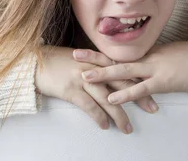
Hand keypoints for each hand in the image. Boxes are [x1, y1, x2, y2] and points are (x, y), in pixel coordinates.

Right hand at [34, 45, 157, 133]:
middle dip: (138, 96)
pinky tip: (104, 126)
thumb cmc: (57, 61)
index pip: (123, 71)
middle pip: (120, 83)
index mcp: (96, 59)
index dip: (139, 81)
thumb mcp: (79, 60)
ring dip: (119, 115)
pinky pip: (88, 106)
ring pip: (107, 98)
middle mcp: (93, 68)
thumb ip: (96, 67)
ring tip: (127, 127)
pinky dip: (98, 117)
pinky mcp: (70, 90)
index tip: (153, 89)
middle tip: (153, 108)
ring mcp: (81, 78)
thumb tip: (111, 78)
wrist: (34, 62)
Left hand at [75, 41, 187, 104]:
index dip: (99, 52)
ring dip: (103, 74)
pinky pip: (141, 88)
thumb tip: (135, 67)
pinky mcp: (162, 81)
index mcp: (145, 53)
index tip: (81, 50)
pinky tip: (112, 98)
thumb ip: (148, 62)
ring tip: (85, 78)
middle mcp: (146, 59)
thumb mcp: (165, 56)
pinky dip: (125, 94)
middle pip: (115, 57)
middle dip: (93, 57)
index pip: (117, 53)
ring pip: (124, 71)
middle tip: (74, 56)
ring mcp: (153, 69)